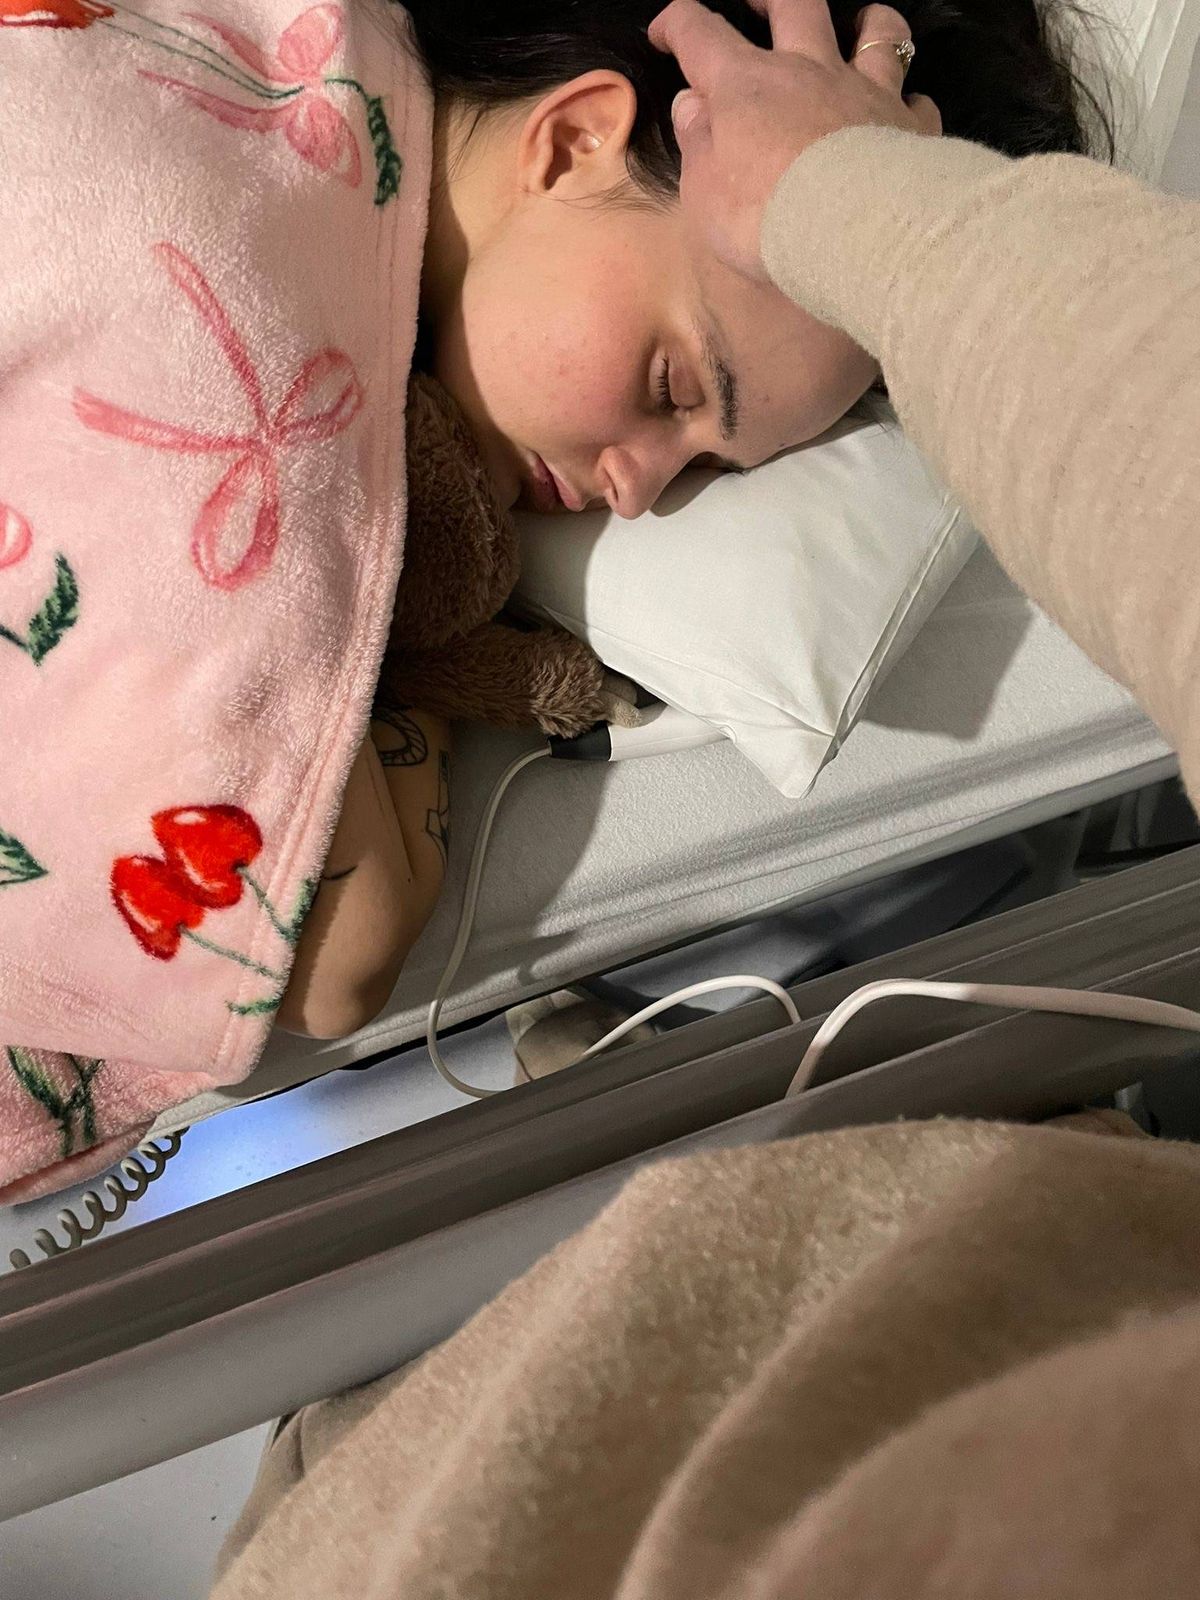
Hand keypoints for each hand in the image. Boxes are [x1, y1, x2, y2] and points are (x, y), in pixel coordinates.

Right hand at [648, 0, 941, 282]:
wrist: (854, 233)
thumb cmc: (763, 218)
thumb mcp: (704, 192)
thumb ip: (698, 143)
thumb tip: (693, 103)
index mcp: (746, 86)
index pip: (701, 35)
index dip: (678, 25)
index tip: (665, 32)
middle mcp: (808, 71)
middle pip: (794, 3)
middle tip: (758, 2)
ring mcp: (866, 91)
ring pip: (876, 32)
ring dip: (868, 24)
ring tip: (861, 28)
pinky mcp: (910, 124)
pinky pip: (917, 100)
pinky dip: (909, 103)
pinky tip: (905, 115)